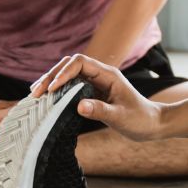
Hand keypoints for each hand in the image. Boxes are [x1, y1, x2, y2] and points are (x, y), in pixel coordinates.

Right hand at [29, 53, 163, 140]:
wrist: (152, 125)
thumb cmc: (140, 119)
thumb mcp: (120, 117)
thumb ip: (100, 111)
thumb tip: (79, 106)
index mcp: (107, 74)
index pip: (79, 62)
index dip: (63, 72)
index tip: (52, 89)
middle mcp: (100, 75)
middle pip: (69, 66)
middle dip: (51, 76)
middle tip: (35, 93)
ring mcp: (95, 83)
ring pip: (68, 75)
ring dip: (51, 82)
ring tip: (35, 95)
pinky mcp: (92, 93)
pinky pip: (71, 87)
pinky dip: (57, 92)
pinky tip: (46, 100)